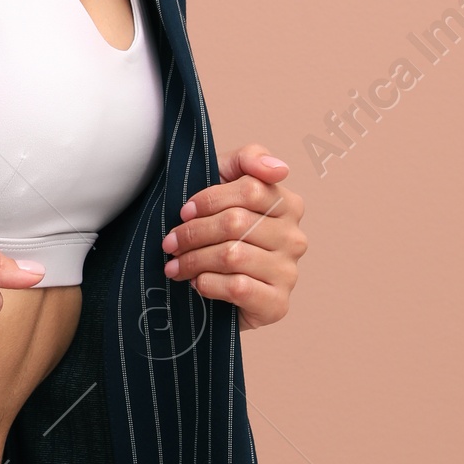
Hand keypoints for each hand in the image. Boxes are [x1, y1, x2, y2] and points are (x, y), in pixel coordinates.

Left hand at [160, 144, 306, 331]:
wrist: (215, 287)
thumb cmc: (218, 228)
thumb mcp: (226, 182)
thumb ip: (249, 159)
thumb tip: (278, 168)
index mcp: (288, 205)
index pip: (250, 189)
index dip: (209, 199)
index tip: (183, 212)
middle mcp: (294, 238)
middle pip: (236, 223)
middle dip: (193, 232)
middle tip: (169, 243)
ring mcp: (288, 272)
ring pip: (232, 255)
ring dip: (193, 260)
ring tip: (175, 265)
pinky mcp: (277, 304)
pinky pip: (238, 287)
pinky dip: (208, 284)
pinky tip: (197, 283)